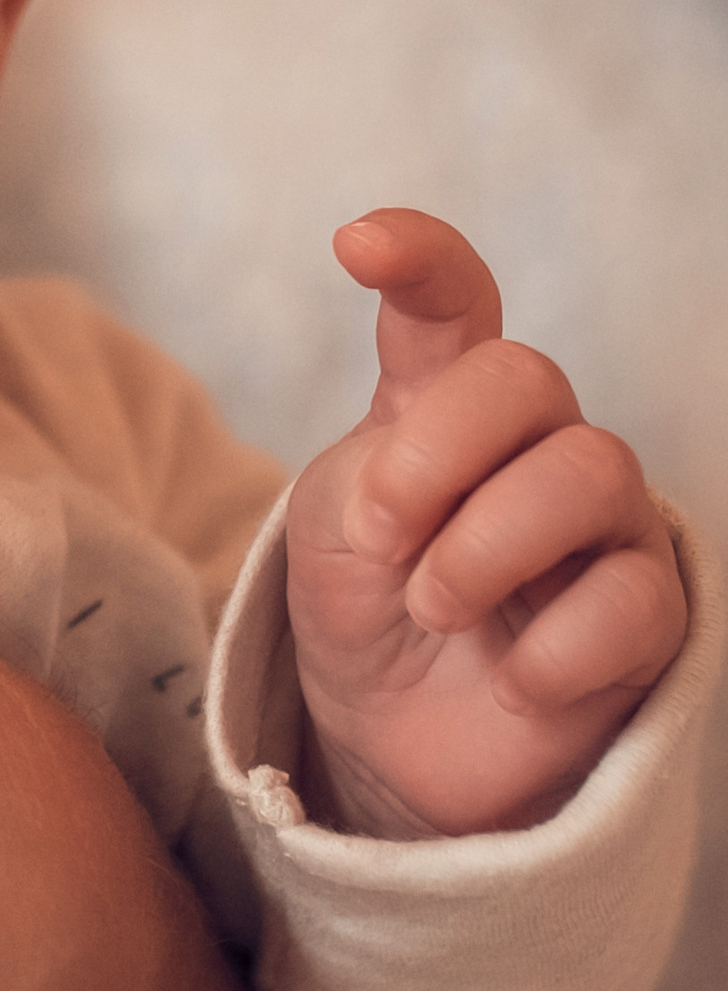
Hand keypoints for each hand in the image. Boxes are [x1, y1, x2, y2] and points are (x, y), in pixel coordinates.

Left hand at [285, 210, 686, 837]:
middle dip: (438, 454)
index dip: (420, 259)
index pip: (453, 303)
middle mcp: (538, 443)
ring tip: (434, 609)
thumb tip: (435, 467)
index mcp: (444, 402)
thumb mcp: (338, 526)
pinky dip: (545, 649)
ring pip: (588, 471)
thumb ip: (380, 466)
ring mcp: (604, 525)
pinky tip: (512, 677)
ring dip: (482, 549)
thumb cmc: (367, 611)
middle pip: (526, 376)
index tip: (357, 244)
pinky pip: (629, 600)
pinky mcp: (651, 617)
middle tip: (384, 537)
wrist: (394, 747)